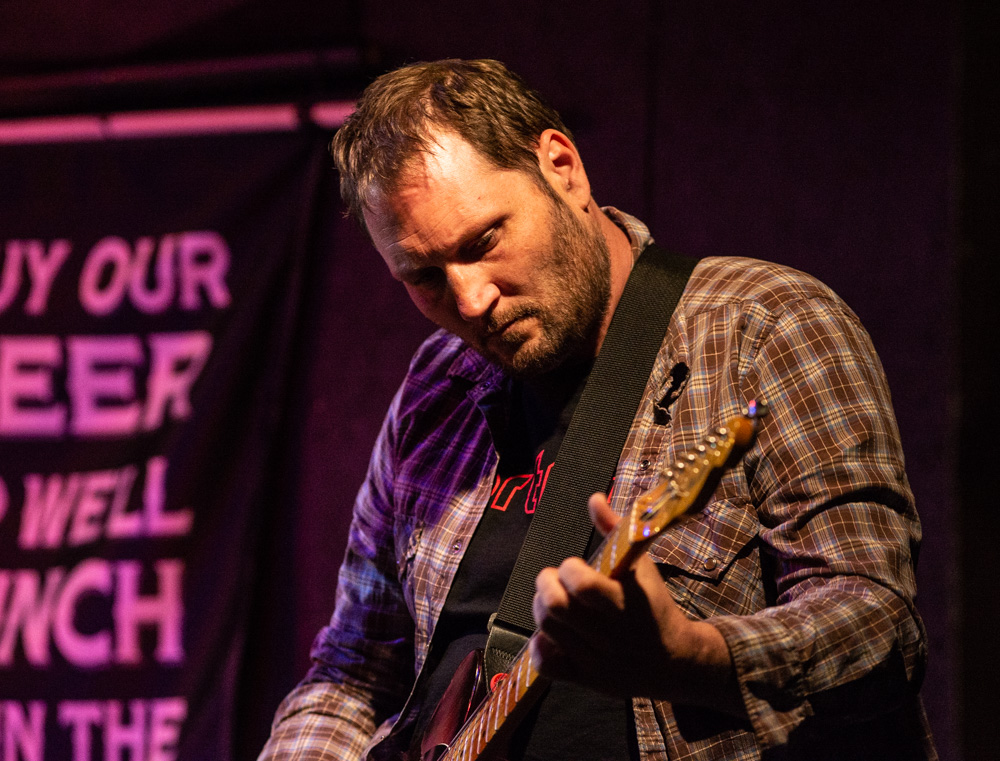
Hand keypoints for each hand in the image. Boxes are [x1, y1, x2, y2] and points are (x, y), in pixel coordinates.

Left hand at [529, 493, 744, 714]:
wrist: (674, 660)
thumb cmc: (653, 607)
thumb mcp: (641, 567)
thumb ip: (615, 530)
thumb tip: (594, 498)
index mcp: (625, 604)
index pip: (583, 586)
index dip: (569, 570)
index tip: (575, 566)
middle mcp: (608, 634)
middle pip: (556, 608)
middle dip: (546, 586)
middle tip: (554, 580)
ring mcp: (595, 659)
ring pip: (548, 631)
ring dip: (542, 608)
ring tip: (554, 599)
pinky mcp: (585, 678)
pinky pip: (546, 666)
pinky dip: (540, 647)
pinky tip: (552, 634)